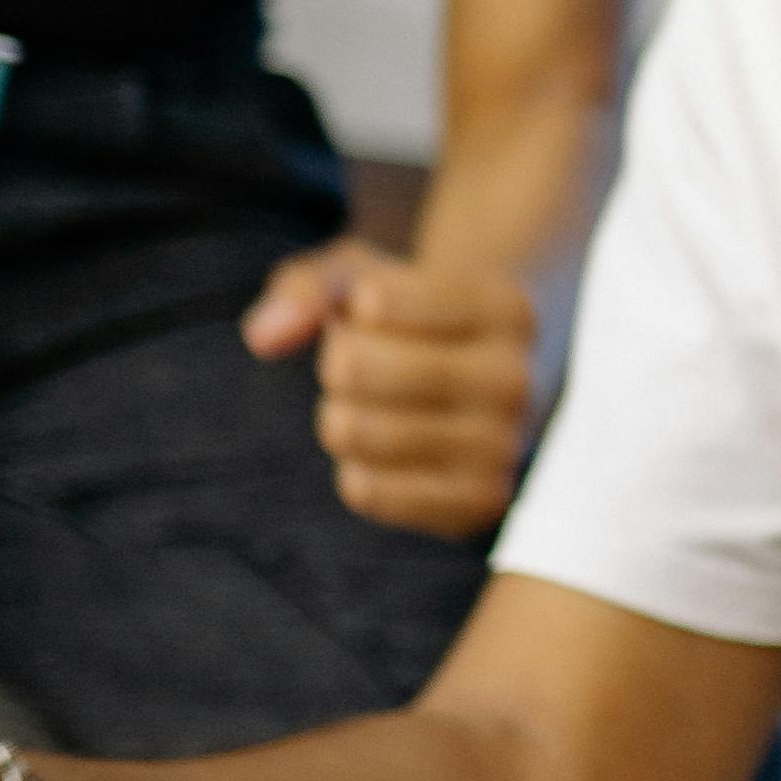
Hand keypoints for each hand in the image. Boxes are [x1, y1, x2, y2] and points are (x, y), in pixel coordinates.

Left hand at [244, 243, 534, 537]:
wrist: (490, 382)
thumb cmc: (415, 321)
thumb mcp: (371, 279)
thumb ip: (313, 289)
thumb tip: (265, 336)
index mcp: (503, 306)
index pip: (374, 301)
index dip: (350, 307)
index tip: (373, 309)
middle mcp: (515, 378)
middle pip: (356, 369)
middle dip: (335, 365)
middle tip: (355, 365)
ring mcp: (504, 446)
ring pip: (362, 434)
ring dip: (340, 419)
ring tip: (365, 408)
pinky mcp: (480, 501)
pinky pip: (371, 492)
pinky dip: (356, 471)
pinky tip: (380, 454)